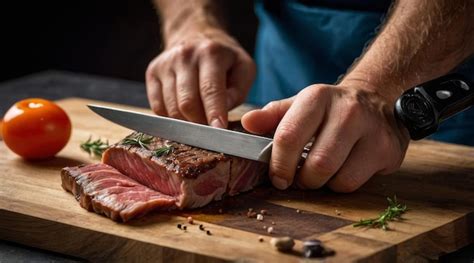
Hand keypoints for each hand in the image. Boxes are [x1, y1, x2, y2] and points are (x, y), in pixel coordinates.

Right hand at [146, 28, 254, 127]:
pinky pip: (158, 108)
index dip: (214, 112)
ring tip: (199, 116)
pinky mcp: (152, 73)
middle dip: (200, 122)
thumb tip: (221, 111)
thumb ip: (238, 92)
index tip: (218, 130)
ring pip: (172, 108)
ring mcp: (165, 64)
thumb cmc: (225, 60)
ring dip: (187, 121)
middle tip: (210, 126)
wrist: (196, 35)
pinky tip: (184, 111)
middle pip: (188, 103)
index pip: (210, 89)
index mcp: (211, 52)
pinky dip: (172, 117)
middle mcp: (184, 55)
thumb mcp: (244, 68)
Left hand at [241, 83, 409, 191]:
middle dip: (303, 179)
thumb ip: (272, 116)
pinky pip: (354, 184)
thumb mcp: (299, 107)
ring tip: (322, 170)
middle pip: (316, 165)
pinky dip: (341, 184)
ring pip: (337, 179)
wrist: (377, 101)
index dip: (279, 164)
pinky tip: (343, 169)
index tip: (277, 177)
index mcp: (317, 97)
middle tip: (300, 177)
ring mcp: (372, 130)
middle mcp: (347, 110)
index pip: (289, 136)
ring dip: (323, 183)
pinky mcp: (388, 150)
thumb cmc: (329, 110)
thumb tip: (247, 123)